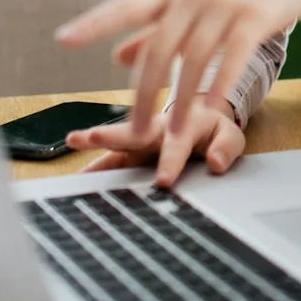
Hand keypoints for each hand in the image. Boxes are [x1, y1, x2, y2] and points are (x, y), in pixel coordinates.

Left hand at [56, 0, 300, 135]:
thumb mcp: (192, 3)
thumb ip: (155, 31)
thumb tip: (115, 57)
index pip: (125, 7)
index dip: (94, 23)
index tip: (62, 39)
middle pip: (159, 48)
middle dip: (144, 93)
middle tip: (134, 131)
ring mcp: (224, 6)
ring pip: (193, 60)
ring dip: (181, 102)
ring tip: (171, 138)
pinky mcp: (254, 18)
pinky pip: (232, 58)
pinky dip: (219, 86)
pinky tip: (211, 112)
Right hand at [66, 98, 245, 187]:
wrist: (201, 120)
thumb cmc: (213, 130)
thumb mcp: (229, 136)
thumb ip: (226, 148)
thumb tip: (216, 163)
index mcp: (184, 122)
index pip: (176, 143)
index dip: (170, 161)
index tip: (163, 181)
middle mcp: (157, 127)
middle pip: (133, 129)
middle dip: (110, 133)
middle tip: (87, 137)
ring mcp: (140, 137)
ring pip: (116, 140)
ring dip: (94, 143)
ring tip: (71, 142)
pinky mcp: (131, 149)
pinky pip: (111, 158)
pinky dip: (94, 167)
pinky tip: (76, 177)